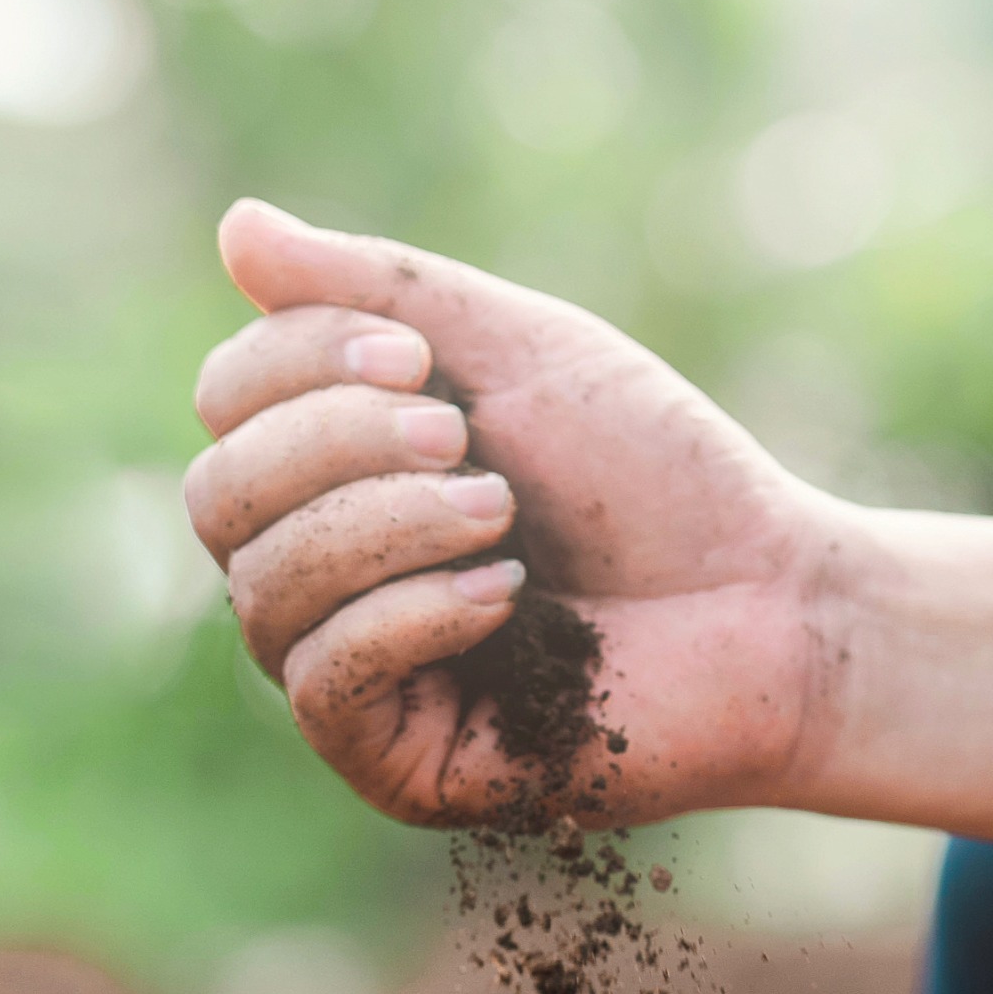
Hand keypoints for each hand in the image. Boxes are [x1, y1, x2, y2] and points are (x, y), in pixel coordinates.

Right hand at [184, 199, 843, 827]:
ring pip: (263, 591)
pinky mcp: (401, 764)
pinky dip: (406, 618)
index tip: (417, 358)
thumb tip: (234, 229)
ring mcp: (360, 679)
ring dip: (381, 528)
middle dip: (334, 448)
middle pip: (220, 500)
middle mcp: (330, 579)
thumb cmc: (660, 480)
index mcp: (344, 474)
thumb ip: (381, 291)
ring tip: (501, 515)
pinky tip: (505, 595)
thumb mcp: (521, 352)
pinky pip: (325, 685)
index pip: (227, 409)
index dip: (293, 366)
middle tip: (465, 441)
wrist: (771, 604)